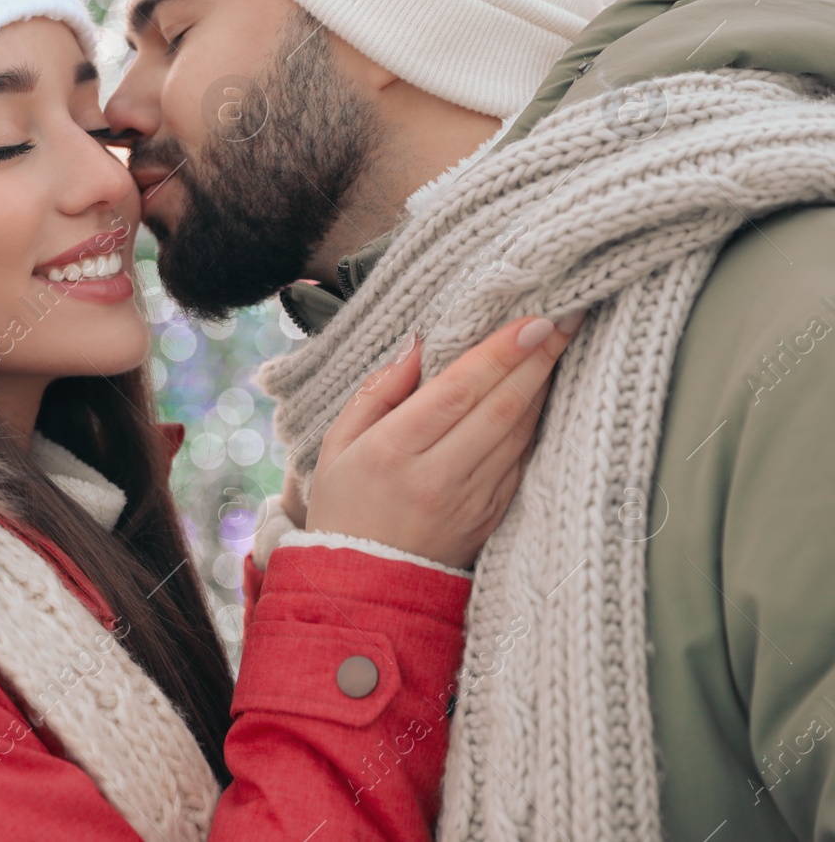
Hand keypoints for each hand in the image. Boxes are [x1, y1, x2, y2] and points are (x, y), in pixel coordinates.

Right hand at [302, 312, 583, 569]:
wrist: (361, 588)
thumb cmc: (345, 508)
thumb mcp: (337, 445)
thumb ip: (377, 392)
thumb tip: (417, 345)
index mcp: (394, 451)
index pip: (458, 390)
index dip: (500, 352)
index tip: (534, 319)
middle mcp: (437, 476)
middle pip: (501, 406)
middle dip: (538, 358)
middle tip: (567, 318)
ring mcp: (471, 500)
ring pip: (519, 432)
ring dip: (544, 386)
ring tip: (561, 346)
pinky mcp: (491, 517)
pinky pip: (522, 461)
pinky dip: (536, 424)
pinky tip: (544, 395)